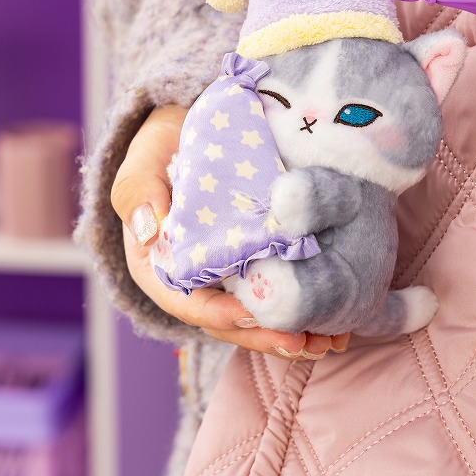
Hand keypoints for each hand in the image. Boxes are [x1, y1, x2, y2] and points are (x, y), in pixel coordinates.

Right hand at [110, 104, 349, 359]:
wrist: (192, 132)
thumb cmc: (163, 148)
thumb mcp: (144, 160)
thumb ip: (138, 189)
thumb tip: (149, 229)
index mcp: (157, 264)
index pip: (185, 300)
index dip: (218, 313)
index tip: (251, 315)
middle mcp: (192, 279)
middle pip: (226, 320)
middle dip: (263, 336)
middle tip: (301, 343)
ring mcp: (226, 276)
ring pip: (255, 316)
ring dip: (289, 335)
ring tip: (327, 343)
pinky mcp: (255, 264)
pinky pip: (277, 294)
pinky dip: (304, 312)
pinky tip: (337, 327)